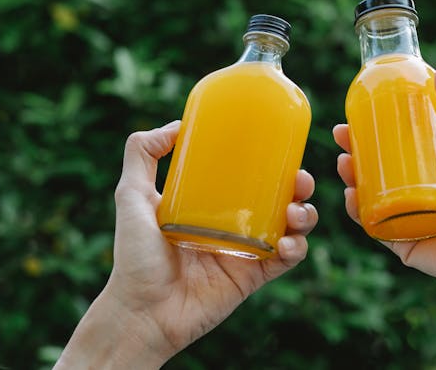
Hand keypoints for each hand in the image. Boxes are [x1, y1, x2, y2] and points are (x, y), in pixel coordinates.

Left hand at [56, 120, 317, 368]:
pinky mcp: (253, 277)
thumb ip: (142, 154)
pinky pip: (286, 260)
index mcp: (212, 202)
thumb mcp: (131, 194)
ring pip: (291, 226)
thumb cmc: (133, 255)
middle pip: (279, 197)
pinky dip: (296, 249)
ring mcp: (246, 250)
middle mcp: (233, 223)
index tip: (282, 146)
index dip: (271, 161)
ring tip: (295, 213)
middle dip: (299, 186)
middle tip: (300, 180)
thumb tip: (177, 125)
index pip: (249, 174)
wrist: (142, 310)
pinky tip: (289, 242)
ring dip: (304, 215)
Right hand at [333, 66, 435, 288]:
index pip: (395, 147)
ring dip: (350, 178)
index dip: (373, 133)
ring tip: (344, 164)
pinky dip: (357, 212)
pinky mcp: (399, 242)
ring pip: (368, 196)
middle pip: (376, 170)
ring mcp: (405, 218)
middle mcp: (416, 194)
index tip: (355, 117)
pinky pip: (372, 226)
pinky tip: (350, 196)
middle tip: (342, 138)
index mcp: (432, 172)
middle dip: (354, 153)